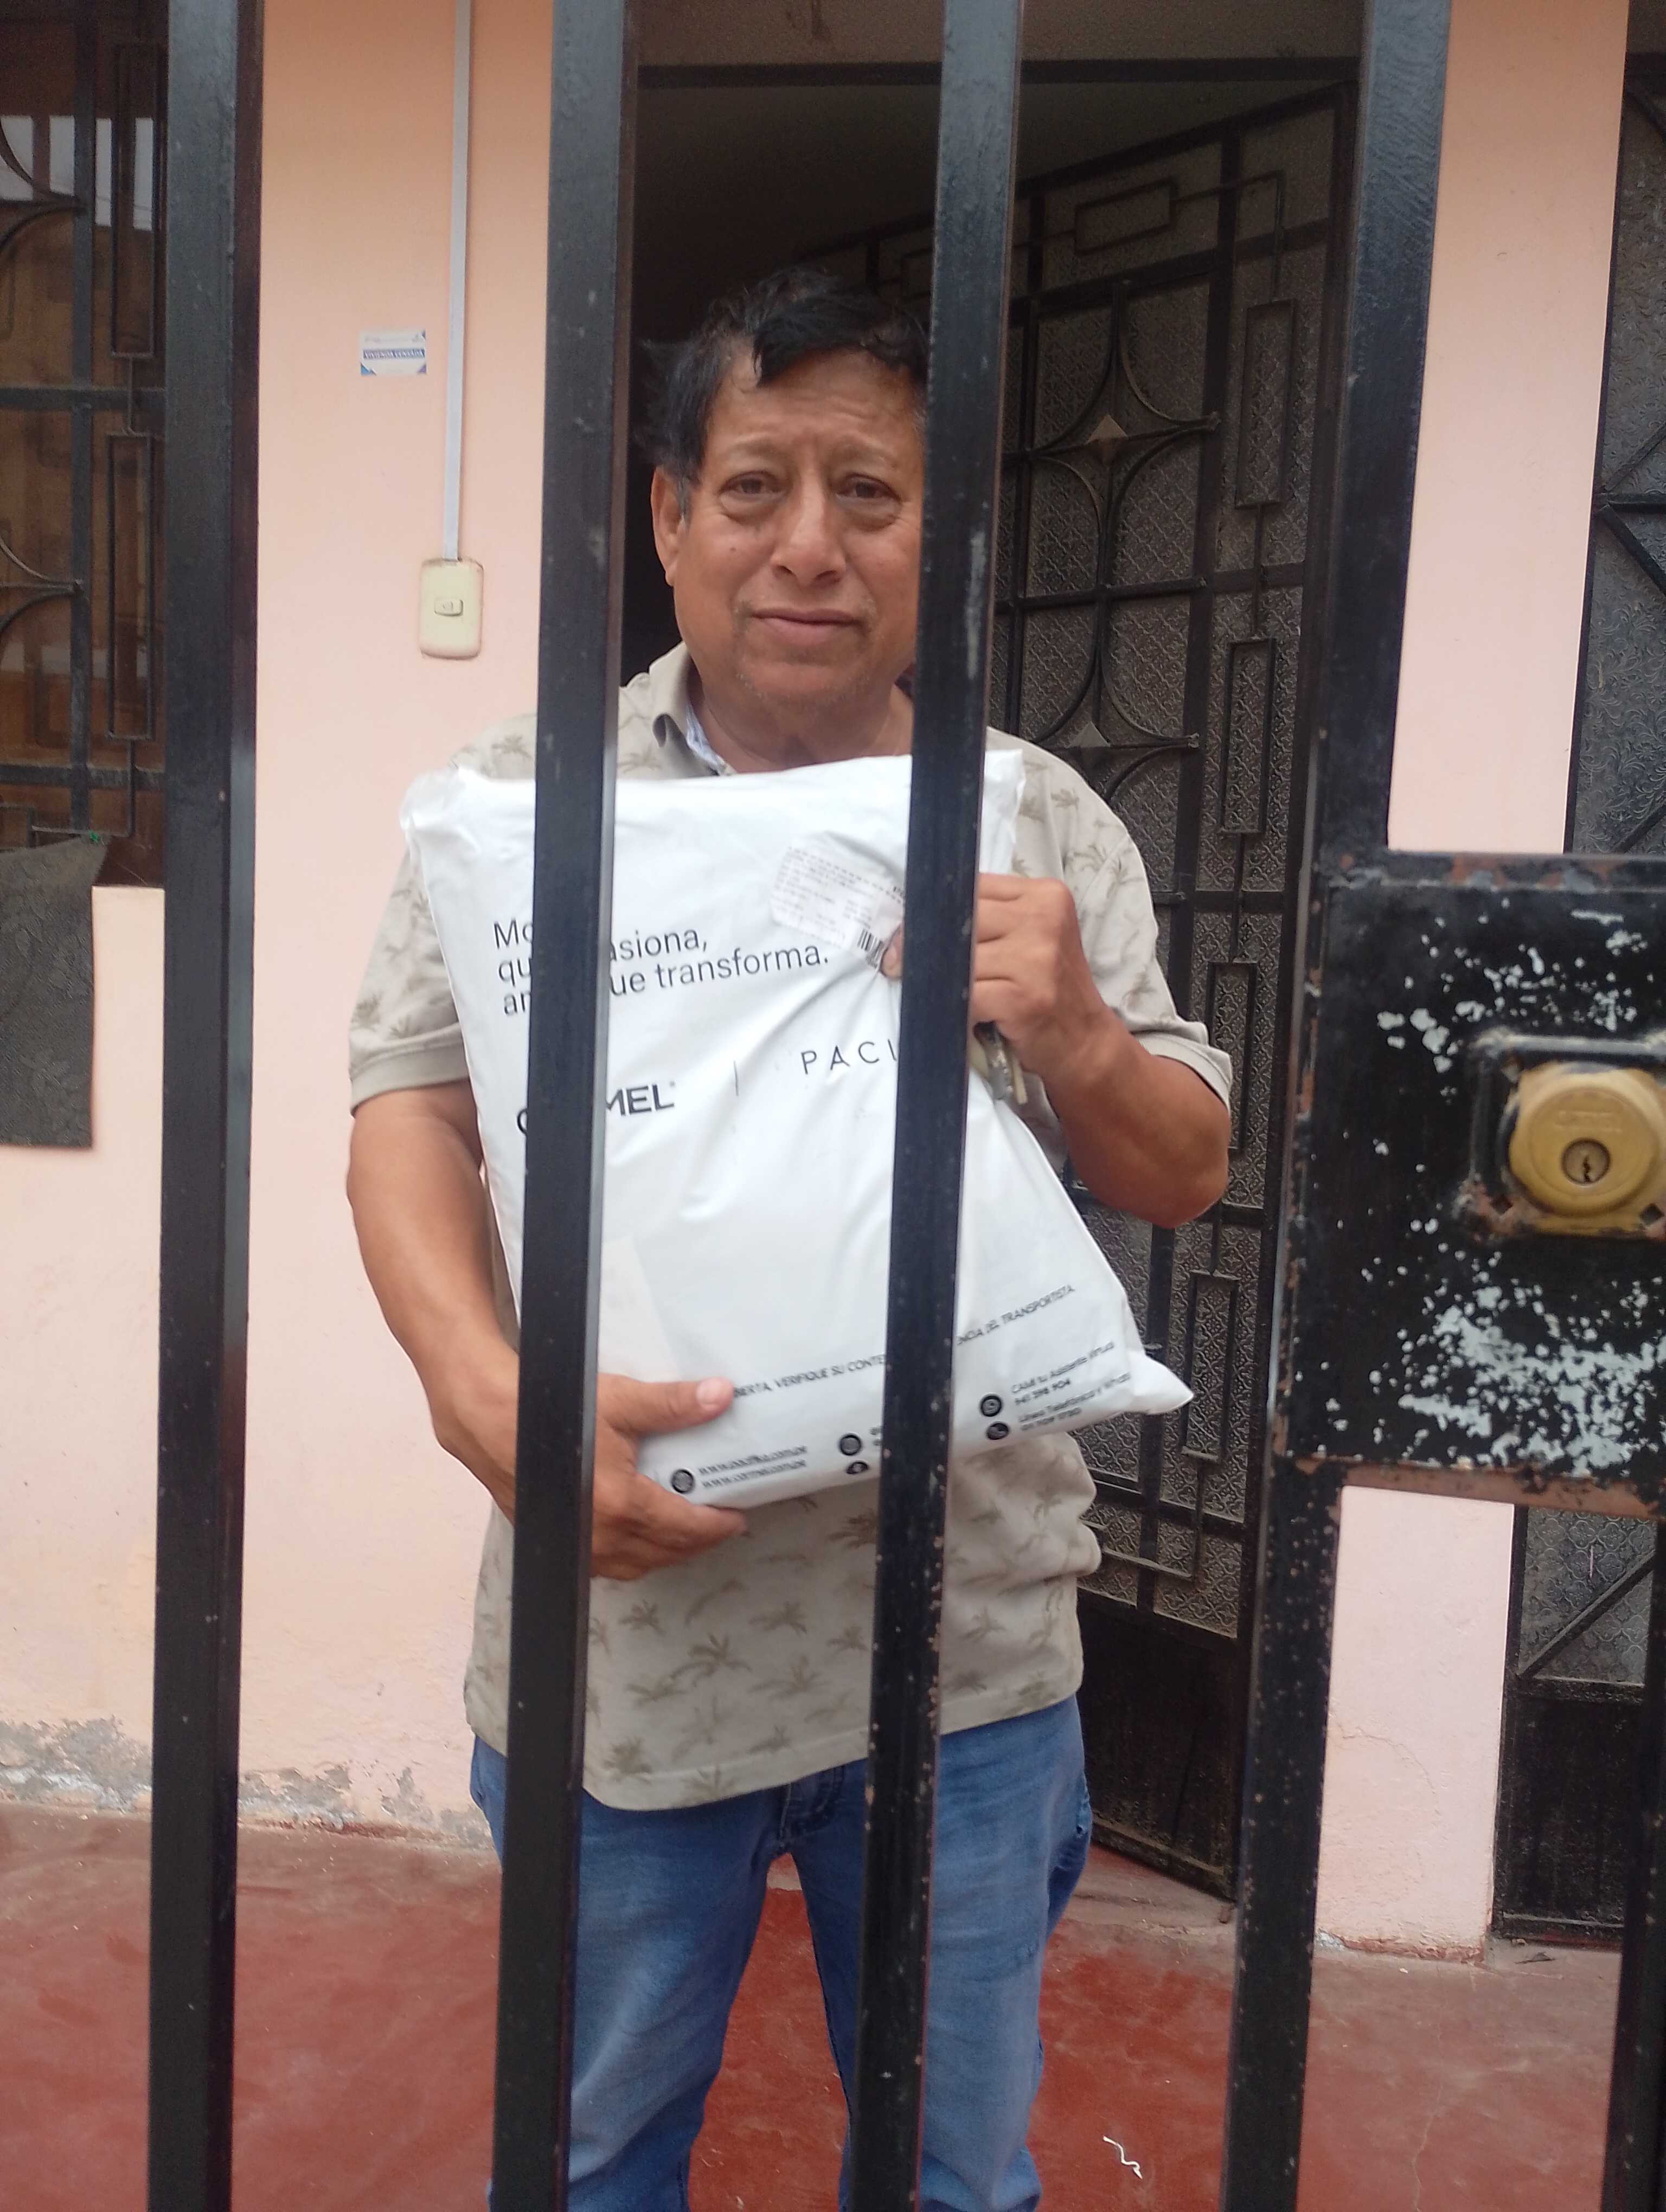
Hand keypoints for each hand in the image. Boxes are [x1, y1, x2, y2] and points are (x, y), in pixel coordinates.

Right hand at [431, 1346, 745, 1579]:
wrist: (487, 1416)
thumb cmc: (554, 1406)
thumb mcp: (622, 1401)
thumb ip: (675, 1404)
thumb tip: (724, 1395)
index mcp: (622, 1506)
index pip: (686, 1528)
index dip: (717, 1526)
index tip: (739, 1518)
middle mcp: (600, 1537)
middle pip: (664, 1553)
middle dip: (696, 1542)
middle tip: (718, 1525)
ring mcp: (575, 1544)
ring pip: (634, 1565)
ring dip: (665, 1554)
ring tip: (685, 1533)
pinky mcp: (556, 1539)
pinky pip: (605, 1565)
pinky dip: (632, 1557)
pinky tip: (638, 1539)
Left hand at [881, 873, 1115, 1092]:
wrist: (1084, 1042)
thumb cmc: (1047, 988)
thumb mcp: (1031, 939)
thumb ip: (991, 920)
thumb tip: (917, 921)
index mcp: (1045, 895)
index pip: (973, 887)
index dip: (938, 910)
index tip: (912, 932)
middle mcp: (1044, 919)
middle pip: (963, 919)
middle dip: (927, 943)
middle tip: (899, 963)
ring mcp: (1038, 958)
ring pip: (961, 959)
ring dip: (940, 980)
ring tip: (937, 993)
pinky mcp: (1026, 997)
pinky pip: (967, 995)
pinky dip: (955, 1008)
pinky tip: (960, 1016)